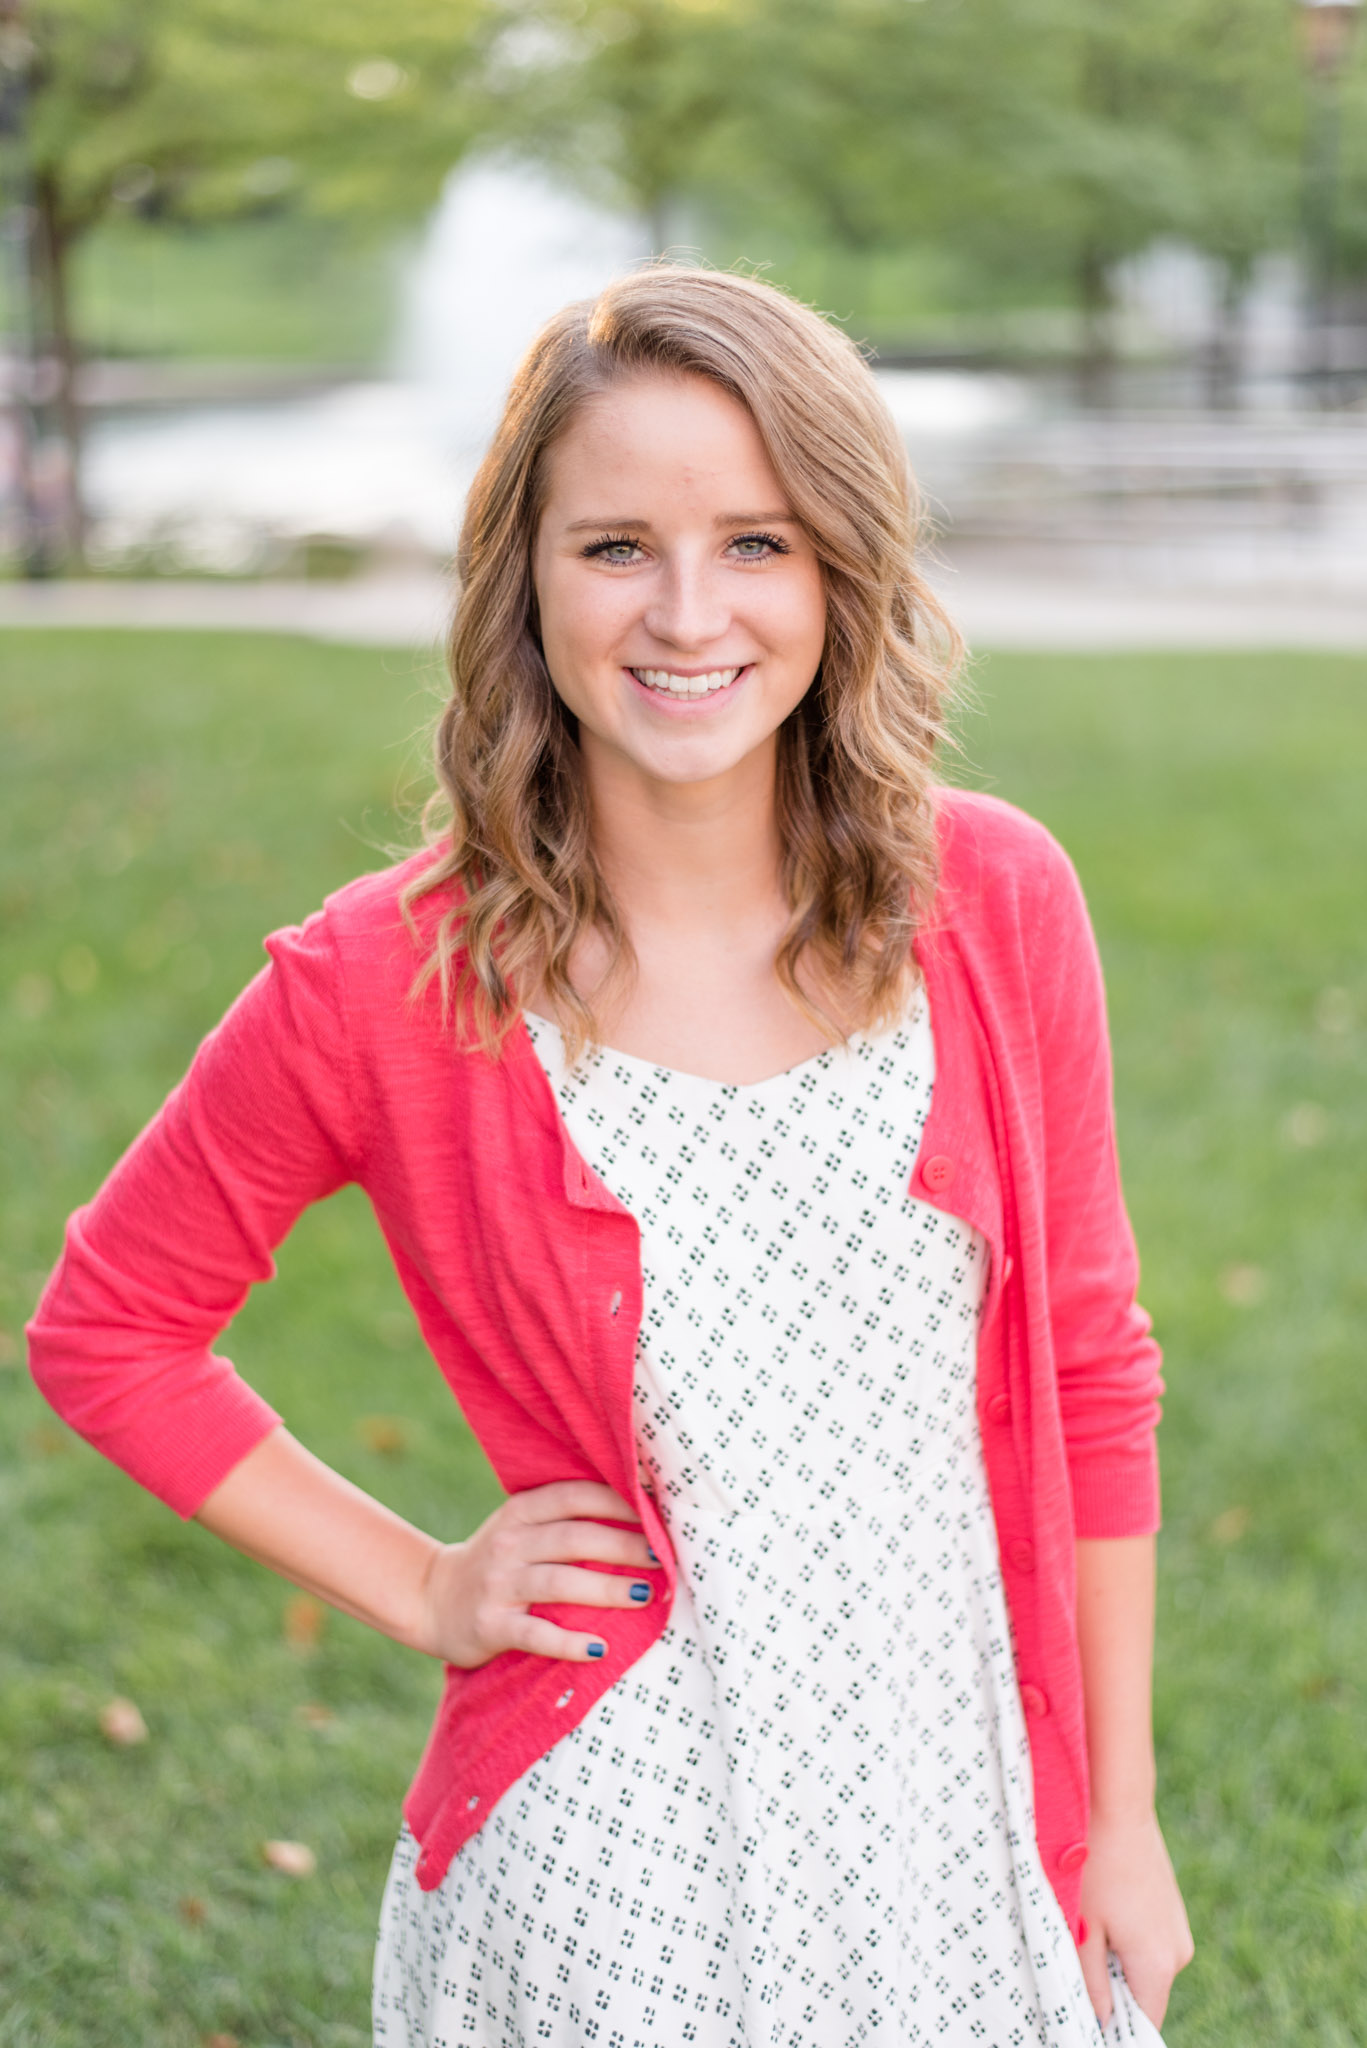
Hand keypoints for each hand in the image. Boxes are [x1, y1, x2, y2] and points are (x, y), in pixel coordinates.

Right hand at [414, 1481, 657, 1666]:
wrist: (431, 1600)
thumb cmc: (498, 1562)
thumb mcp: (521, 1528)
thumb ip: (564, 1519)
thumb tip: (639, 1513)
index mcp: (521, 1512)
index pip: (574, 1496)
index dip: (616, 1500)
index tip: (656, 1509)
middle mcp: (509, 1543)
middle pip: (574, 1538)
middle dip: (623, 1544)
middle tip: (662, 1556)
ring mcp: (498, 1585)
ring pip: (559, 1582)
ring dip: (606, 1588)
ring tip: (646, 1595)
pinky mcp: (490, 1625)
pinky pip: (534, 1634)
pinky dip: (568, 1642)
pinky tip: (598, 1649)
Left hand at [1078, 1808, 1193, 2026]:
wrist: (1118, 1806)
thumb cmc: (1094, 1864)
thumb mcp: (1082, 1928)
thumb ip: (1091, 1982)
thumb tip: (1101, 2022)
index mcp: (1157, 1964)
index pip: (1144, 2024)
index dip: (1116, 2029)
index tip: (1089, 2019)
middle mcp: (1178, 1953)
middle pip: (1143, 1997)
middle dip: (1112, 1989)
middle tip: (1080, 1958)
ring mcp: (1179, 1930)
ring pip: (1144, 1969)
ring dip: (1117, 1960)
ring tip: (1091, 1922)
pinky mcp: (1173, 1911)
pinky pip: (1149, 1944)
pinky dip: (1126, 1939)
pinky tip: (1104, 1907)